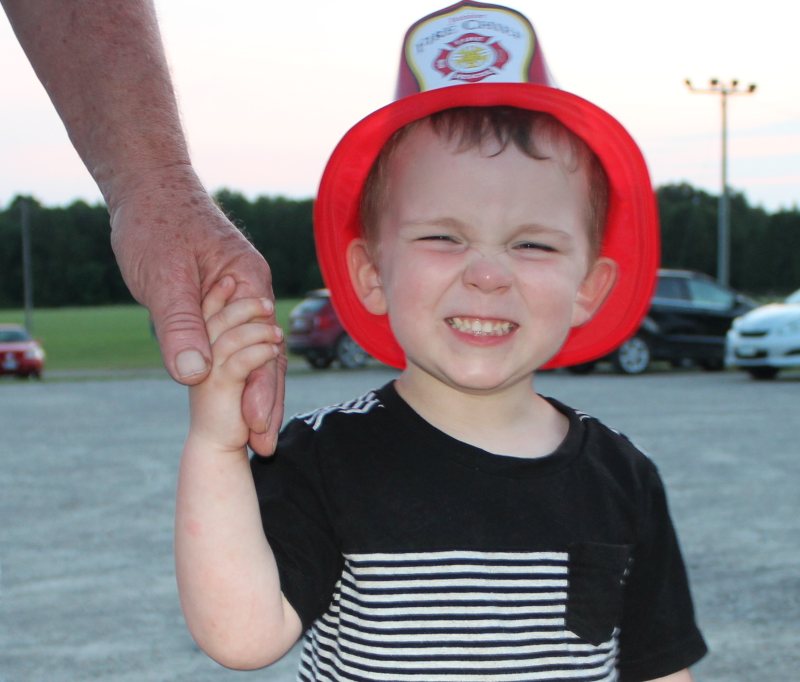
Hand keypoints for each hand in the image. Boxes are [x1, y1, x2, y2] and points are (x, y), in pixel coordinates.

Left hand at [108, 167, 285, 453]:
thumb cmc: (157, 223)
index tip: (258, 430)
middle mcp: (250, 293)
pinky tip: (234, 396)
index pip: (264, 348)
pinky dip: (236, 371)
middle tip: (264, 447)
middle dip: (266, 402)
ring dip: (254, 392)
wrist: (148, 187)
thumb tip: (195, 375)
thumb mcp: (166, 275)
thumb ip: (182, 323)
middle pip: (266, 356)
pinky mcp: (217, 301)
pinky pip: (232, 342)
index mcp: (250, 283)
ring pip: (251, 352)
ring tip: (256, 433)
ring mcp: (236, 298)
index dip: (262, 392)